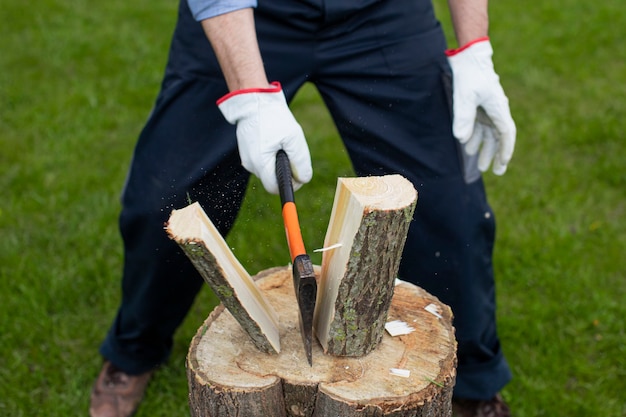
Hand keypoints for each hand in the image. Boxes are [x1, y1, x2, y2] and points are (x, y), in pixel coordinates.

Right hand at [217, 82, 312, 193]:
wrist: (254, 100)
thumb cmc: (273, 117)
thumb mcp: (293, 138)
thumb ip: (300, 161)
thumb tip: (303, 179)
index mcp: (260, 163)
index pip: (275, 188)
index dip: (289, 184)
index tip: (297, 172)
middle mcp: (251, 164)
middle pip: (272, 180)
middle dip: (285, 171)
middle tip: (291, 152)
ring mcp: (247, 158)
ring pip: (268, 170)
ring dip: (278, 162)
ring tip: (282, 142)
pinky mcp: (247, 152)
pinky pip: (263, 161)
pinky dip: (271, 155)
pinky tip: (274, 140)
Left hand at [447, 38, 515, 174]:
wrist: (468, 58)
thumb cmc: (470, 76)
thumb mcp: (465, 97)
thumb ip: (463, 118)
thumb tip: (461, 139)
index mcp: (498, 109)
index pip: (506, 134)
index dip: (505, 150)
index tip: (503, 163)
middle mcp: (496, 111)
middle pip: (499, 137)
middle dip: (496, 155)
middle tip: (495, 172)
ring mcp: (488, 109)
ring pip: (489, 134)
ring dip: (485, 148)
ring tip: (480, 165)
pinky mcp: (479, 107)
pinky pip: (479, 126)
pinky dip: (475, 137)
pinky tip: (467, 146)